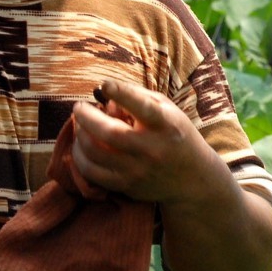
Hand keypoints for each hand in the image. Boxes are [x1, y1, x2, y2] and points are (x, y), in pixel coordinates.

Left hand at [69, 78, 215, 205]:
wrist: (193, 178)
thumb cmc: (174, 134)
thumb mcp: (167, 110)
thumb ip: (137, 97)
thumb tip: (104, 91)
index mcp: (167, 126)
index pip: (144, 109)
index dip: (123, 94)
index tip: (105, 84)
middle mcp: (153, 149)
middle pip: (110, 133)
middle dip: (86, 117)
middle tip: (78, 107)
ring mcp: (139, 170)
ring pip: (95, 153)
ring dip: (79, 136)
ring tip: (79, 126)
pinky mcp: (127, 186)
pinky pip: (92, 173)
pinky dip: (79, 157)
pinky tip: (81, 146)